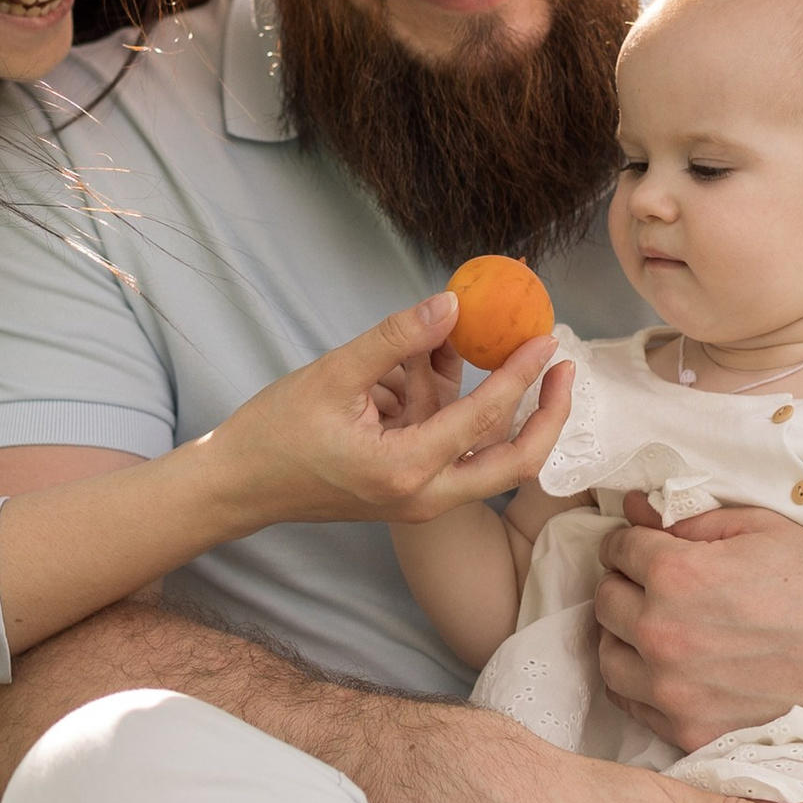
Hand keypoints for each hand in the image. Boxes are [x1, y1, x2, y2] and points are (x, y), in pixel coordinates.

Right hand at [207, 296, 569, 529]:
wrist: (238, 487)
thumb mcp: (333, 375)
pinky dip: (456, 409)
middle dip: (548, 415)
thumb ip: (395, 340)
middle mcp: (423, 494)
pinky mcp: (409, 489)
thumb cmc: (275, 434)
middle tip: (564, 368)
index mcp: (407, 470)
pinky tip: (435, 362)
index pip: (485, 418)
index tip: (547, 338)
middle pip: (515, 463)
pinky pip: (452, 448)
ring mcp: (418, 498)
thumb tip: (453, 304)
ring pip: (487, 457)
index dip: (521, 373)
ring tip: (488, 347)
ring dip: (497, 406)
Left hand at [594, 497, 802, 752]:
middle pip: (605, 601)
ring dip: (626, 637)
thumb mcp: (764, 530)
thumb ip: (690, 519)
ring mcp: (672, 691)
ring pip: (609, 657)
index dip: (631, 542)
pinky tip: (673, 668)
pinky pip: (633, 704)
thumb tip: (634, 507)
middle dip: (627, 585)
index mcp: (678, 575)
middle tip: (657, 586)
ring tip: (661, 628)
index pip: (618, 549)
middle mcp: (664, 634)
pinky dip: (642, 683)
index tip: (646, 547)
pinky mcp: (688, 732)